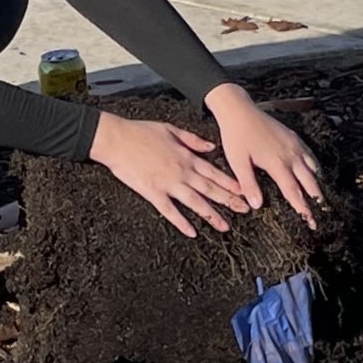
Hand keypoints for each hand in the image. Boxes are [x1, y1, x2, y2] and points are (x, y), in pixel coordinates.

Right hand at [90, 114, 246, 237]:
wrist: (117, 139)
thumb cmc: (141, 131)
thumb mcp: (171, 129)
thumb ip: (193, 140)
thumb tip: (211, 147)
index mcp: (187, 157)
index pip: (214, 173)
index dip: (231, 183)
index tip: (244, 191)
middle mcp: (182, 172)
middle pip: (210, 189)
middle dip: (230, 201)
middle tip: (245, 211)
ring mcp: (168, 184)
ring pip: (195, 203)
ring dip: (212, 216)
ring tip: (225, 227)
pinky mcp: (153, 193)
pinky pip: (170, 212)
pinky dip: (182, 223)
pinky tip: (192, 233)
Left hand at [207, 84, 324, 222]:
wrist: (240, 110)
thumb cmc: (236, 136)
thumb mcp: (238, 162)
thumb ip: (249, 184)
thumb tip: (258, 205)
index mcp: (277, 164)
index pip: (294, 192)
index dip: (303, 208)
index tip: (310, 222)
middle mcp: (291, 155)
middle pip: (310, 183)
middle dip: (317, 201)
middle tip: (322, 217)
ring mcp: (295, 145)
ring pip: (313, 169)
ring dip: (318, 185)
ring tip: (321, 199)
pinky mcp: (294, 137)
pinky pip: (310, 155)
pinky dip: (315, 168)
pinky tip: (314, 173)